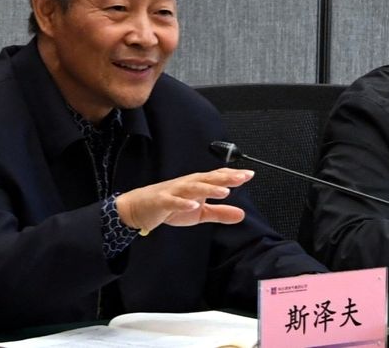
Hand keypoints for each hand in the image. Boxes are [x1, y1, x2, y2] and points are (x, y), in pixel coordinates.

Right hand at [115, 168, 253, 233]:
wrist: (139, 208)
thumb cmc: (169, 207)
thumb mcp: (199, 212)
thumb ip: (219, 213)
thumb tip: (241, 214)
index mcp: (197, 185)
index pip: (217, 177)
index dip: (233, 175)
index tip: (249, 175)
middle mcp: (187, 184)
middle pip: (208, 178)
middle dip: (225, 177)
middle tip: (242, 178)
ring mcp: (174, 191)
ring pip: (193, 187)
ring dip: (209, 189)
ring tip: (225, 192)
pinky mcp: (162, 201)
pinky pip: (173, 201)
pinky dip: (183, 203)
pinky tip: (194, 205)